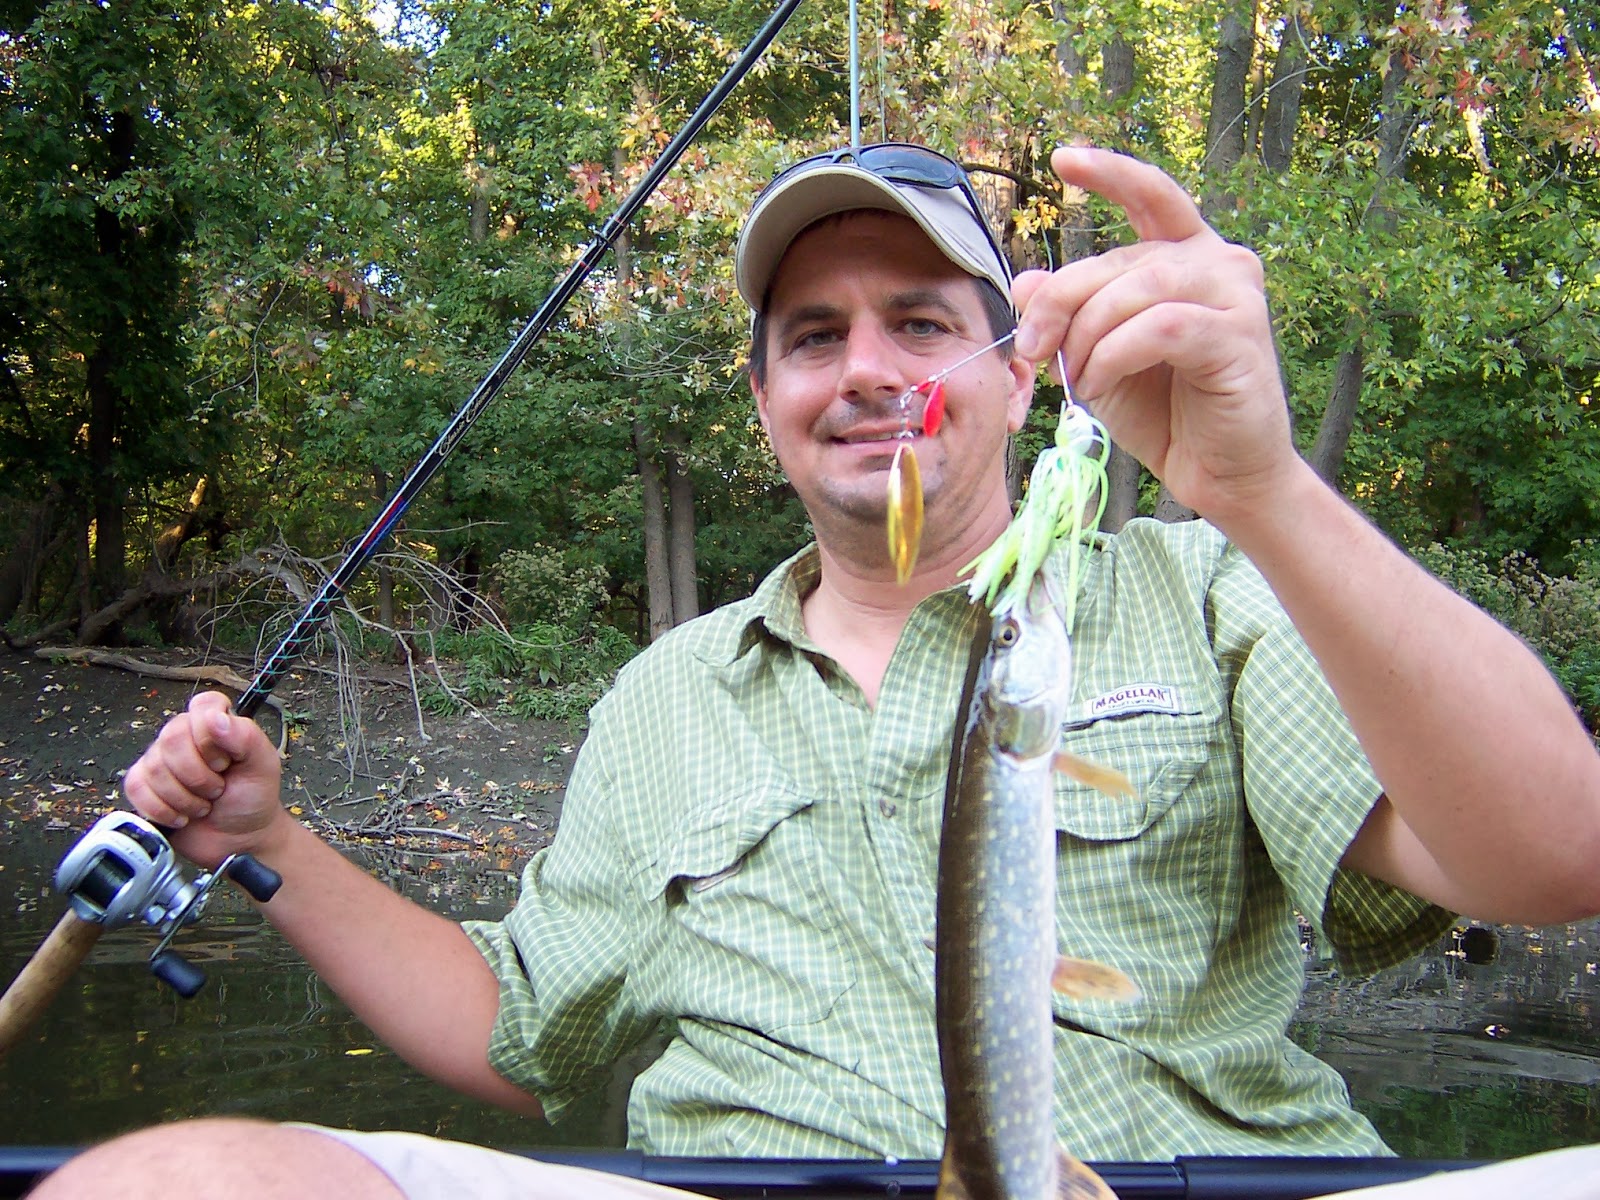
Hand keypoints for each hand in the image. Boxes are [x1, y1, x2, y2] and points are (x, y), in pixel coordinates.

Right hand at [122, 691, 288, 868]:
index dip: (210, 735)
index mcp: (216, 724)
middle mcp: (184, 736)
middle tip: (217, 789)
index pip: (202, 705)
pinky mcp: (143, 785)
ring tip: (204, 805)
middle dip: (198, 775)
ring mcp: (161, 760)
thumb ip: (246, 736)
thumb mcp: (263, 766)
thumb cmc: (253, 798)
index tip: (225, 761)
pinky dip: (163, 809)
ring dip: (185, 798)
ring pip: (155, 768)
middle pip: (171, 738)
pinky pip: (136, 788)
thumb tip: (216, 717)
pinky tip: (182, 815)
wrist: (239, 839)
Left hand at [1011, 146, 1305, 526]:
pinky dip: (1116, 354)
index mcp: (1187, 256)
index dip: (1109, 172)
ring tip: (1078, 379)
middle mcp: (1220, 262)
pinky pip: (1160, 326)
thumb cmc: (1164, 412)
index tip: (1062, 160)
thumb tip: (1025, 282)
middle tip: (1031, 349)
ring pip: (1138, 289)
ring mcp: (1236, 295)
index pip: (1151, 195)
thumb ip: (1070, 316)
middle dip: (1062, 304)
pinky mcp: (1239, 335)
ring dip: (1090, 335)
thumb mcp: (1098, 357)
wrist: (1218, 473)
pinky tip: (1099, 385)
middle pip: (1119, 259)